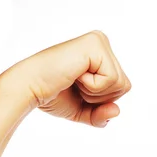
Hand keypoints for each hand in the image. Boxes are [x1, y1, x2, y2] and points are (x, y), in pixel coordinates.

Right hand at [6, 31, 131, 127]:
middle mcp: (102, 43)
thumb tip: (117, 111)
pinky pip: (111, 79)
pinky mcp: (95, 44)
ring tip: (75, 81)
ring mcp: (99, 41)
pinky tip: (76, 76)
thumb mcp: (84, 111)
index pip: (122, 88)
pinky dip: (93, 87)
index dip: (102, 101)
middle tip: (76, 87)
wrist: (31, 89)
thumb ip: (102, 115)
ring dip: (96, 93)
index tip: (79, 91)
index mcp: (101, 55)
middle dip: (101, 98)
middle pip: (124, 86)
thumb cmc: (54, 96)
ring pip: (120, 83)